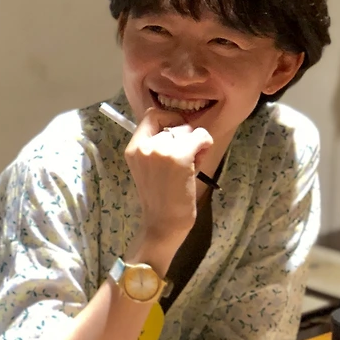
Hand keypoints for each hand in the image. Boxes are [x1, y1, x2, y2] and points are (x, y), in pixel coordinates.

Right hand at [123, 108, 214, 256]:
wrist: (162, 224)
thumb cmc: (159, 198)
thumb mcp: (148, 167)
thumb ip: (156, 146)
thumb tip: (181, 126)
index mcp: (133, 148)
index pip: (151, 115)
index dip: (168, 119)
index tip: (176, 135)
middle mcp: (145, 146)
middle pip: (174, 122)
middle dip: (185, 136)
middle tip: (187, 156)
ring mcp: (162, 151)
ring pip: (189, 130)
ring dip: (196, 143)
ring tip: (192, 164)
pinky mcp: (180, 157)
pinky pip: (201, 136)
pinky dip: (205, 145)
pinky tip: (200, 162)